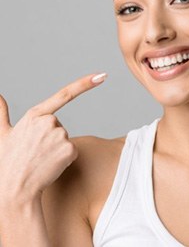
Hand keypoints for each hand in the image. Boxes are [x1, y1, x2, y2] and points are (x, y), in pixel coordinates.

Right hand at [0, 73, 106, 203]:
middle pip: (60, 126)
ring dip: (56, 149)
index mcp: (35, 115)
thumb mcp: (1, 134)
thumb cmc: (6, 162)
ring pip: (65, 139)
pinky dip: (64, 159)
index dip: (85, 83)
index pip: (64, 94)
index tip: (102, 75)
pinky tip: (50, 166)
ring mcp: (61, 135)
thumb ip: (0, 112)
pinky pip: (72, 151)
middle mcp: (49, 121)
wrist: (14, 190)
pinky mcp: (70, 149)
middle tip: (35, 152)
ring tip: (40, 159)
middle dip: (50, 137)